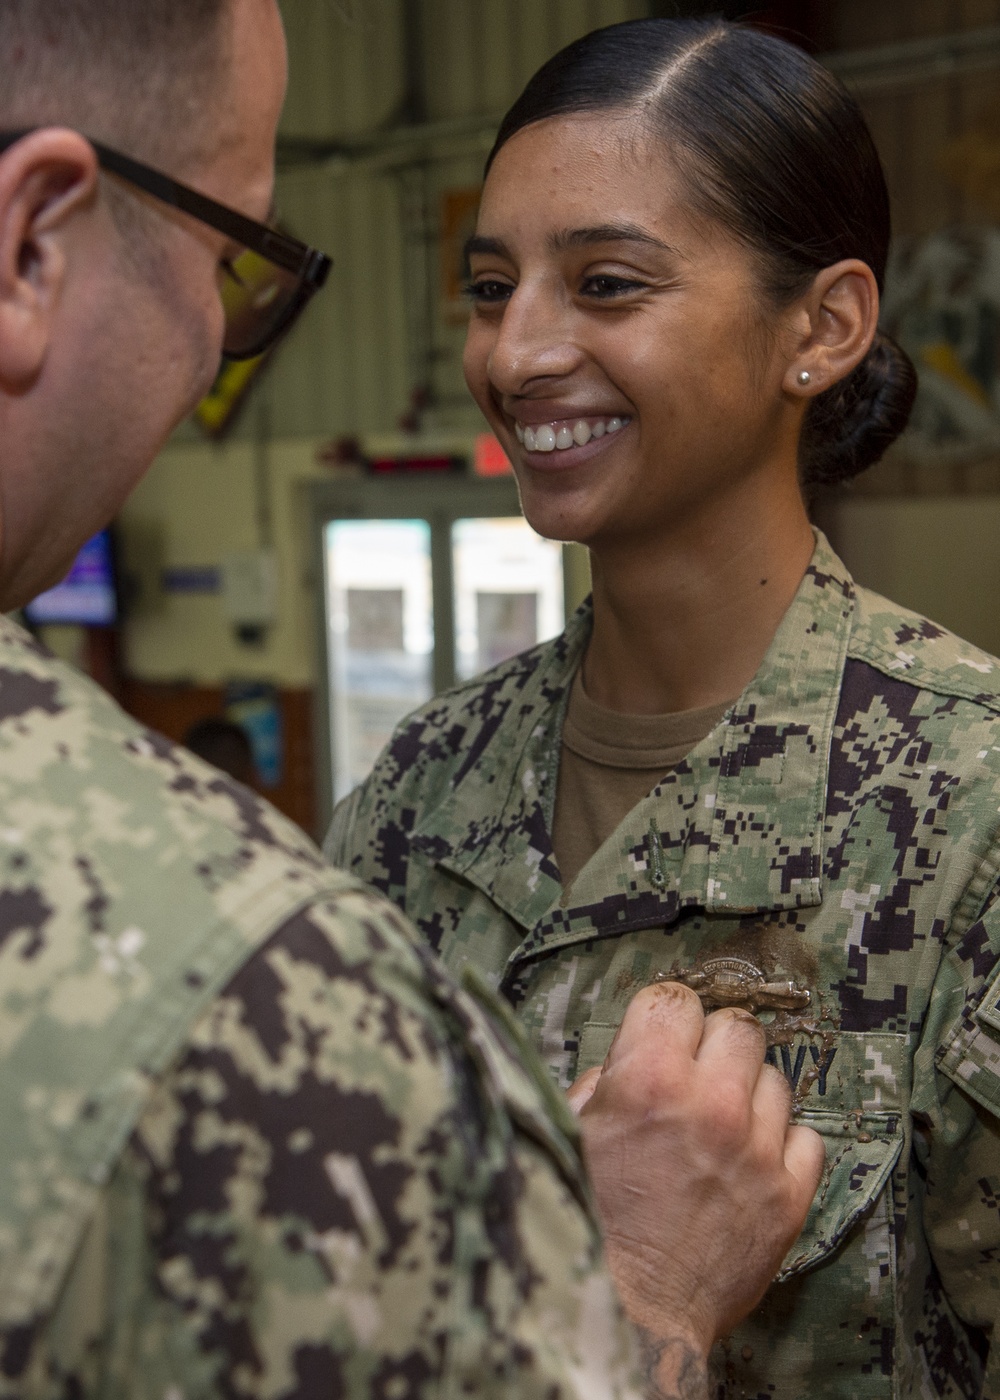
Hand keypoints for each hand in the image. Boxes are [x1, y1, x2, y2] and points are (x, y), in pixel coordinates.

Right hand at [567, 983, 824, 1398]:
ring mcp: (756, 1150)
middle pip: (738, 1026)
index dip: (664, 1018)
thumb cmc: (588, 1224)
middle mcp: (710, 1104)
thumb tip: (625, 1061)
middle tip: (693, 1078)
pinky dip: (782, 1144)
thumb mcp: (570, 1135)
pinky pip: (807, 1137)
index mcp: (646, 1080)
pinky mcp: (788, 1196)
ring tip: (720, 1128)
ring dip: (749, 1094)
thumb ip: (602, 1084)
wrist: (629, 1315)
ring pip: (775, 1077)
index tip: (660, 1038)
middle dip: (713, 1046)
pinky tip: (750, 1162)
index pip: (675, 999)